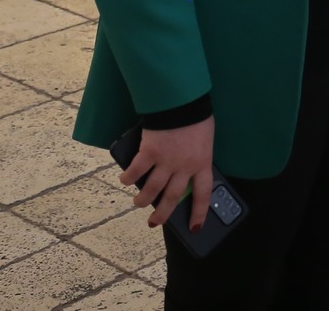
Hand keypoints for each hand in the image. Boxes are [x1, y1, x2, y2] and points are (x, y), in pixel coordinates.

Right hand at [120, 116, 214, 232]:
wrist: (182, 100)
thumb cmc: (196, 117)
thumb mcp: (204, 140)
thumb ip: (196, 156)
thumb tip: (184, 171)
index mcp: (202, 163)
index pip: (203, 194)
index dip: (199, 213)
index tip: (195, 227)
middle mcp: (184, 167)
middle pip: (172, 197)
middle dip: (163, 213)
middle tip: (154, 223)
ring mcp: (166, 161)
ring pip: (152, 189)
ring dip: (143, 199)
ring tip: (137, 203)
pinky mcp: (149, 152)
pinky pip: (137, 170)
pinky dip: (128, 177)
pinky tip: (123, 180)